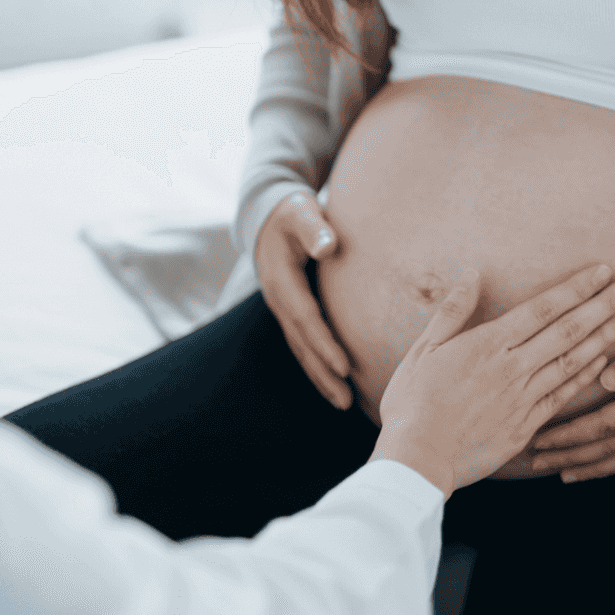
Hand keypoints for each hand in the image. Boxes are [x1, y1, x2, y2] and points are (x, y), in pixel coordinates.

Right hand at [255, 190, 353, 409]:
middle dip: (323, 374)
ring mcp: (283, 308)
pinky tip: (334, 383)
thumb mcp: (301, 212)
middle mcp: (279, 300)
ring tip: (343, 402)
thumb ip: (315, 228)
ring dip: (320, 377)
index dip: (324, 343)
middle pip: (302, 344)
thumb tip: (328, 246)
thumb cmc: (292, 213)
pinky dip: (317, 365)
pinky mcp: (291, 311)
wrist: (268, 215)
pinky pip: (303, 343)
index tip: (344, 366)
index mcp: (282, 279)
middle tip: (346, 400)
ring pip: (301, 349)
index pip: (305, 317)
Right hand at [369, 264, 614, 499]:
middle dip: (605, 304)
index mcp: (488, 344)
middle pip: (568, 329)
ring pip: (573, 360)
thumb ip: (452, 311)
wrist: (418, 458)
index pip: (542, 308)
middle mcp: (513, 367)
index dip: (576, 288)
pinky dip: (585, 374)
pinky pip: (563, 395)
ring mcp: (523, 397)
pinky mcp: (526, 425)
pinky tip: (604, 359)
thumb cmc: (413, 403)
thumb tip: (472, 275)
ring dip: (606, 335)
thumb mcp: (423, 349)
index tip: (602, 270)